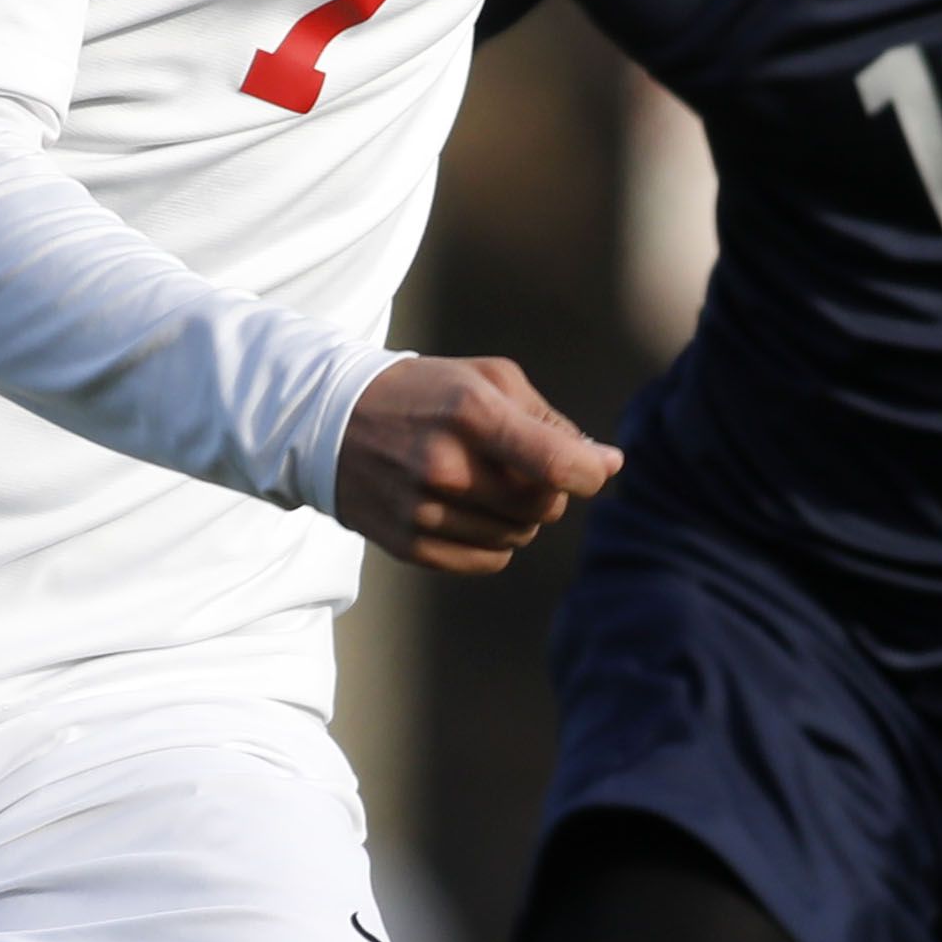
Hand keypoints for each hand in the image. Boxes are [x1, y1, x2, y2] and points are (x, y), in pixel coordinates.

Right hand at [335, 355, 619, 573]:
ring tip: (487, 485)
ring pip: (518, 538)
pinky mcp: (410, 545)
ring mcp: (424, 511)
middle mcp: (446, 467)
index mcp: (471, 414)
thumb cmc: (427, 393)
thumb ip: (551, 421)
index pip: (558, 464)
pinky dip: (494, 542)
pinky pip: (489, 561)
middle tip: (523, 467)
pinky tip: (469, 512)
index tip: (595, 469)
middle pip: (545, 507)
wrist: (331, 421)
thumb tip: (609, 464)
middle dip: (549, 490)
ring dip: (519, 517)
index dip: (591, 473)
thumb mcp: (488, 380)